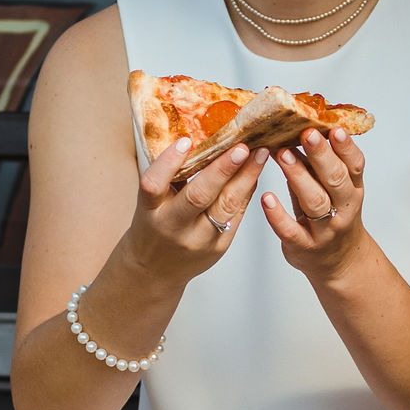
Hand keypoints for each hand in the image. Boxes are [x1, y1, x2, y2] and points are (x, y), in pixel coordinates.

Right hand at [126, 133, 264, 280]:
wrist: (155, 270)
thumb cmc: (154, 225)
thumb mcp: (151, 202)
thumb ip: (170, 177)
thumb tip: (202, 140)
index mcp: (150, 211)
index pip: (154, 185)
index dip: (168, 163)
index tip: (186, 140)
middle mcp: (173, 227)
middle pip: (198, 196)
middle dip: (222, 169)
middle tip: (241, 147)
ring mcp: (198, 240)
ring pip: (226, 206)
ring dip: (246, 177)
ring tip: (259, 154)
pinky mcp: (219, 247)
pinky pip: (237, 215)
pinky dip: (247, 191)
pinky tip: (255, 173)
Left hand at [261, 125, 367, 279]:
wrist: (338, 263)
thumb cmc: (331, 217)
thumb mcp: (332, 191)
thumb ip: (317, 166)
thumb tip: (297, 131)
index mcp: (352, 191)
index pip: (354, 166)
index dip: (346, 147)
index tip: (334, 129)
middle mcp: (343, 210)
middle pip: (336, 180)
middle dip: (322, 156)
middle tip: (306, 134)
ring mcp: (325, 230)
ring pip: (315, 202)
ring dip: (299, 177)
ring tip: (282, 155)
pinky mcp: (304, 247)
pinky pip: (291, 230)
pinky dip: (278, 214)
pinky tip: (266, 198)